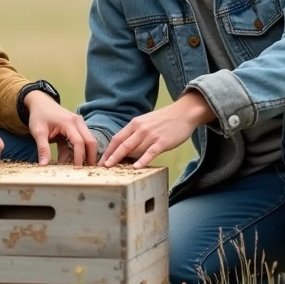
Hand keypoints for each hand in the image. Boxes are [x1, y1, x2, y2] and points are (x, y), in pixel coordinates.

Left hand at [25, 92, 97, 166]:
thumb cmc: (39, 116)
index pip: (79, 142)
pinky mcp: (77, 127)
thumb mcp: (38, 132)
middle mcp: (77, 122)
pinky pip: (81, 140)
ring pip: (88, 141)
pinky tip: (68, 159)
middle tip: (86, 171)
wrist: (40, 103)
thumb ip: (42, 148)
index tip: (76, 169)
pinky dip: (77, 150)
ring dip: (85, 154)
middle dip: (90, 156)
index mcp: (68, 122)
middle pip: (90, 141)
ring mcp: (79, 123)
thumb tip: (44, 165)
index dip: (79, 156)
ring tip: (78, 168)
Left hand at [99, 91, 213, 168]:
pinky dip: (142, 160)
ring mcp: (151, 135)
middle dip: (111, 157)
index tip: (101, 161)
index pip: (117, 138)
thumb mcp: (146, 123)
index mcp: (135, 124)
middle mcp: (141, 129)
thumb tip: (124, 149)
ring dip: (123, 160)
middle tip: (103, 168)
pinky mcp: (162, 142)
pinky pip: (150, 152)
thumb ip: (135, 134)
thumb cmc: (164, 120)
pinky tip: (136, 168)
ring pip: (134, 149)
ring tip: (114, 171)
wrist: (183, 113)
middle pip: (122, 145)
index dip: (108, 151)